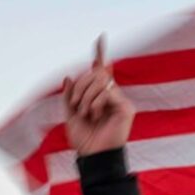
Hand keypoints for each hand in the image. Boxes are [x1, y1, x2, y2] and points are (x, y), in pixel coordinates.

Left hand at [63, 36, 135, 156]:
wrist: (93, 156)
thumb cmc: (84, 139)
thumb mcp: (69, 115)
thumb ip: (69, 96)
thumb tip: (68, 77)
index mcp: (98, 96)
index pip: (101, 71)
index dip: (100, 53)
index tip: (100, 38)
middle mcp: (111, 95)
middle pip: (95, 74)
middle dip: (80, 86)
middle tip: (75, 104)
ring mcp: (120, 101)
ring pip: (101, 81)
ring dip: (86, 96)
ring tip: (85, 113)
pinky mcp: (126, 108)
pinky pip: (107, 92)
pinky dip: (96, 102)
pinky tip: (96, 115)